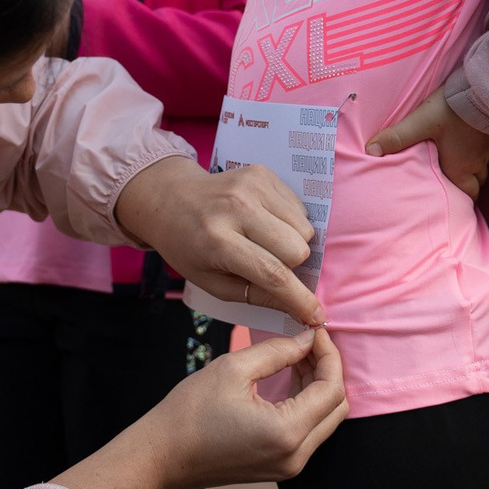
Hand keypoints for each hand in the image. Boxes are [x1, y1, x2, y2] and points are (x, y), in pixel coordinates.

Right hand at [53, 329, 349, 488]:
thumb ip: (278, 350)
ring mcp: (289, 466)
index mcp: (287, 432)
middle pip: (336, 406)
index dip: (328, 353)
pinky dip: (306, 404)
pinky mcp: (279, 467)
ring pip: (325, 420)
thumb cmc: (189, 412)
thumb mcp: (233, 369)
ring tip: (297, 354)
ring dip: (318, 386)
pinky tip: (289, 378)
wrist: (160, 457)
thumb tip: (307, 338)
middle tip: (307, 340)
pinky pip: (308, 432)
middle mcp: (296, 455)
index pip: (331, 387)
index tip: (313, 328)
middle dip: (328, 369)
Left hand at [115, 157, 320, 327]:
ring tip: (264, 242)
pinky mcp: (263, 172)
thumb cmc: (189, 246)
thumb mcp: (212, 282)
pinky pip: (300, 208)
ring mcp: (252, 185)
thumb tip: (300, 309)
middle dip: (292, 266)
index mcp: (218, 241)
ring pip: (304, 228)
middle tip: (268, 265)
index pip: (272, 273)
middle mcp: (237, 208)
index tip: (317, 316)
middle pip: (297, 250)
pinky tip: (264, 223)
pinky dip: (289, 222)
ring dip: (293, 243)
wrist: (171, 198)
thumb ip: (256, 296)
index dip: (299, 299)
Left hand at [368, 88, 488, 202]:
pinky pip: (488, 152)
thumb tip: (370, 152)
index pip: (466, 195)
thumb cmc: (455, 110)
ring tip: (461, 167)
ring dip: (473, 170)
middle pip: (476, 184)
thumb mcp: (422, 122)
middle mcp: (477, 163)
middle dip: (467, 188)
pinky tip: (471, 145)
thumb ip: (397, 137)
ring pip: (483, 168)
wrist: (488, 90)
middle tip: (453, 187)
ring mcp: (488, 149)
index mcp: (460, 168)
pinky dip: (479, 153)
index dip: (461, 203)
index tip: (451, 206)